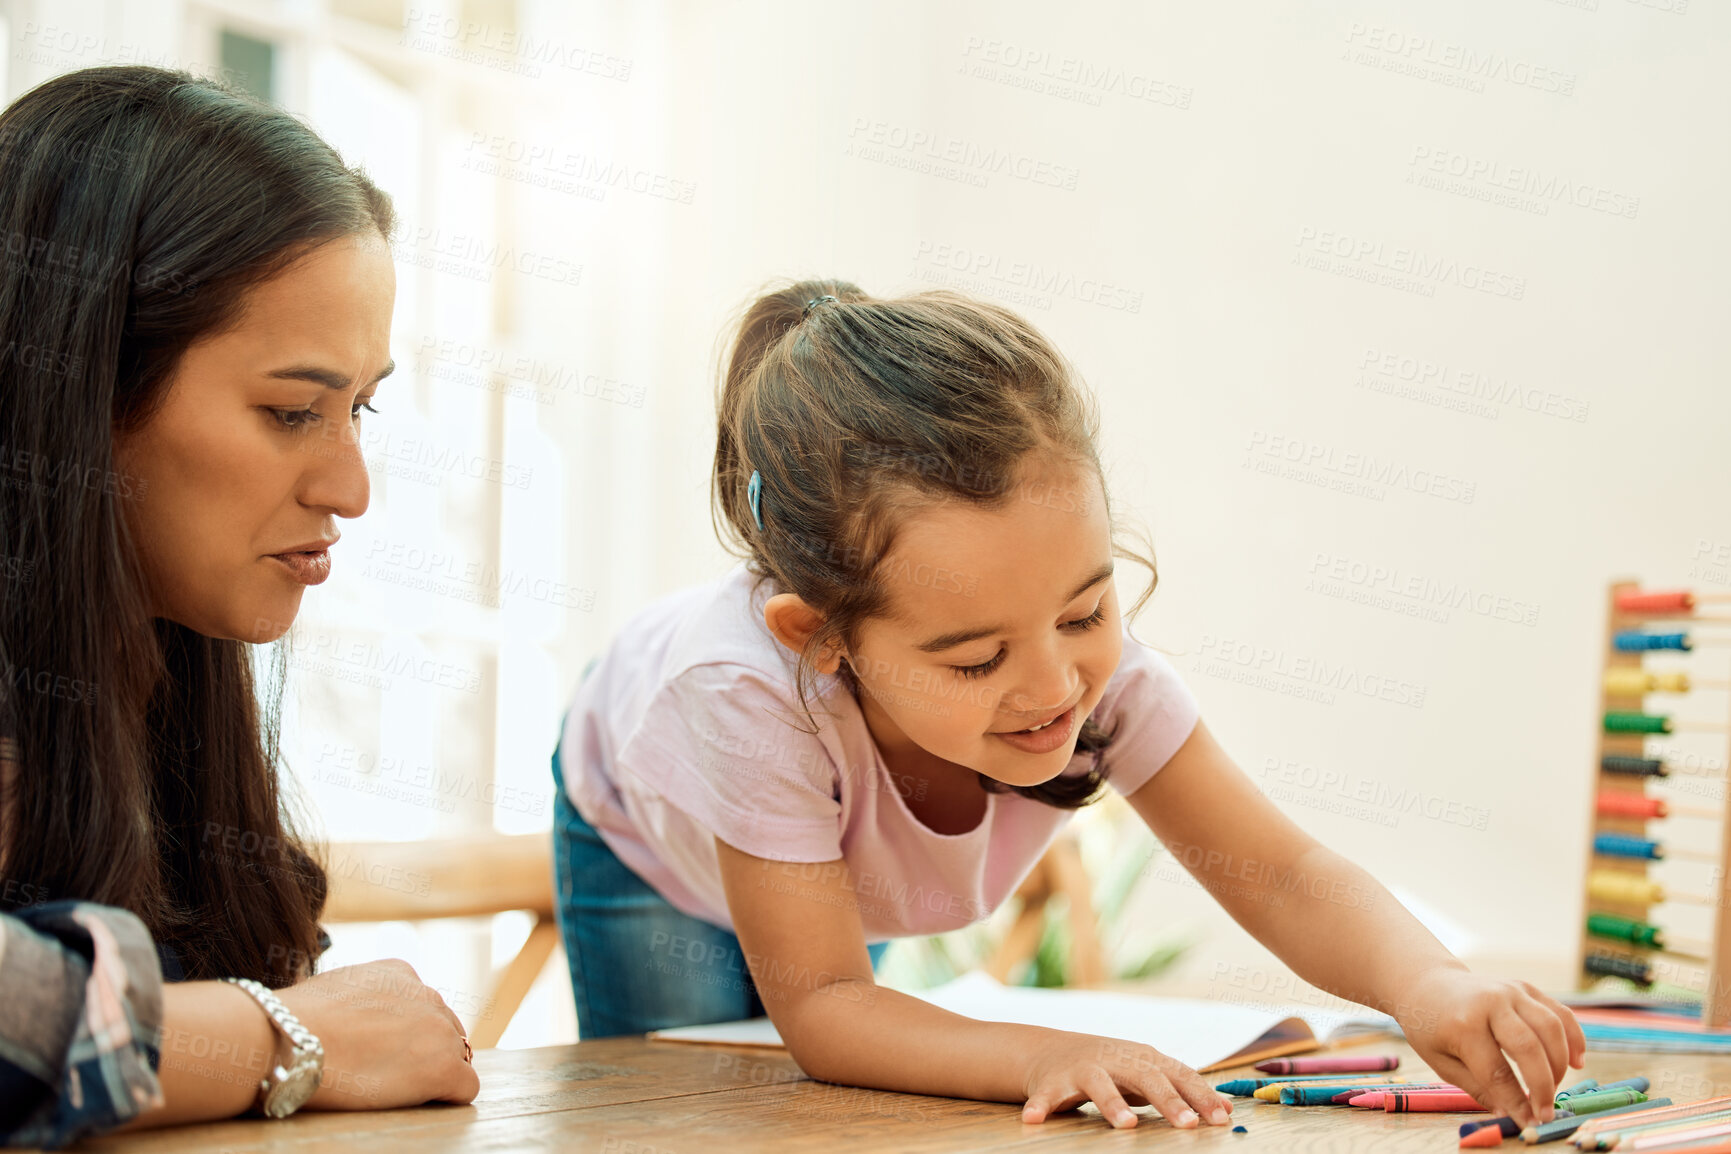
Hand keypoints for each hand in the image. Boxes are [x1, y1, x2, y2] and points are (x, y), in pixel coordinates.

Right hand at [278, 959, 480, 1109]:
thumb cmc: (293, 1021)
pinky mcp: (443, 1067)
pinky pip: (466, 1087)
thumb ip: (361, 997)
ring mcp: (439, 1030)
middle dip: (422, 1052)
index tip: (378, 1052)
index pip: (421, 1007)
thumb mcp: (335, 989)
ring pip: (455, 1057)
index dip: (404, 1034)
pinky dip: (448, 1097)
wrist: (287, 1039)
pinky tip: (417, 1102)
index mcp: (401, 973)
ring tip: (392, 1089)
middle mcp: (428, 994)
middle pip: (443, 1030)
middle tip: (386, 1075)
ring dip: (431, 1073)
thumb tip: (359, 1016)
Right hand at [1021, 1032, 1233, 1129]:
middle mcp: (1115, 1059)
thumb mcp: (1146, 1072)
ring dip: (1112, 1104)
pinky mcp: (1053, 1081)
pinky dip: (1040, 1105)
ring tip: (1126, 1125)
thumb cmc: (1112, 1067)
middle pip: (1146, 1077)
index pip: (1178, 1075)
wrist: (1052, 1051)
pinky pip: (1046, 1095)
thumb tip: (1227, 1108)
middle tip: (1187, 1124)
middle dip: (1168, 1100)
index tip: (1221, 1118)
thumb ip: (1182, 1088)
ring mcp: (1083, 1068)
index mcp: (1143, 1059)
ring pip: (1100, 1084)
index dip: (1200, 1095)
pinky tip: (1034, 1119)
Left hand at [1394, 966, 1584, 1127]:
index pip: (1497, 1072)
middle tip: (1546, 1112)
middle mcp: (1490, 1003)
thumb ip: (1477, 1087)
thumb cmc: (1431, 1028)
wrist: (1426, 984)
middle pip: (1530, 1048)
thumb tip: (1510, 1113)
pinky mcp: (1525, 987)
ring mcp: (1510, 991)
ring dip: (1560, 1064)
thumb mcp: (1441, 1061)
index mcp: (1463, 1024)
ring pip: (1552, 1028)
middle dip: (1544, 1086)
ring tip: (1554, 1088)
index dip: (1517, 1102)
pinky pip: (1559, 1013)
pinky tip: (1576, 1062)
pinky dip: (1574, 1038)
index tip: (1530, 1123)